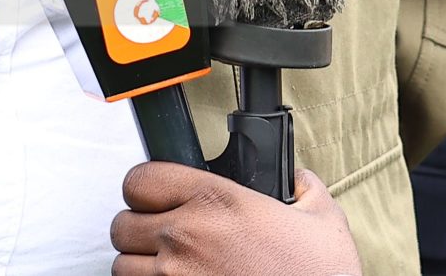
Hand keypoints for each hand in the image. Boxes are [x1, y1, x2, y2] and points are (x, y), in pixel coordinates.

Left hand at [109, 164, 358, 275]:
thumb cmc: (319, 275)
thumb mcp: (322, 219)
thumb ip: (302, 188)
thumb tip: (296, 179)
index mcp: (215, 201)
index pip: (140, 180)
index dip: (147, 188)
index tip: (159, 197)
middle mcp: (186, 236)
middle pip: (123, 224)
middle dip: (139, 228)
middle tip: (163, 234)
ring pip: (124, 265)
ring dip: (141, 264)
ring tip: (169, 266)